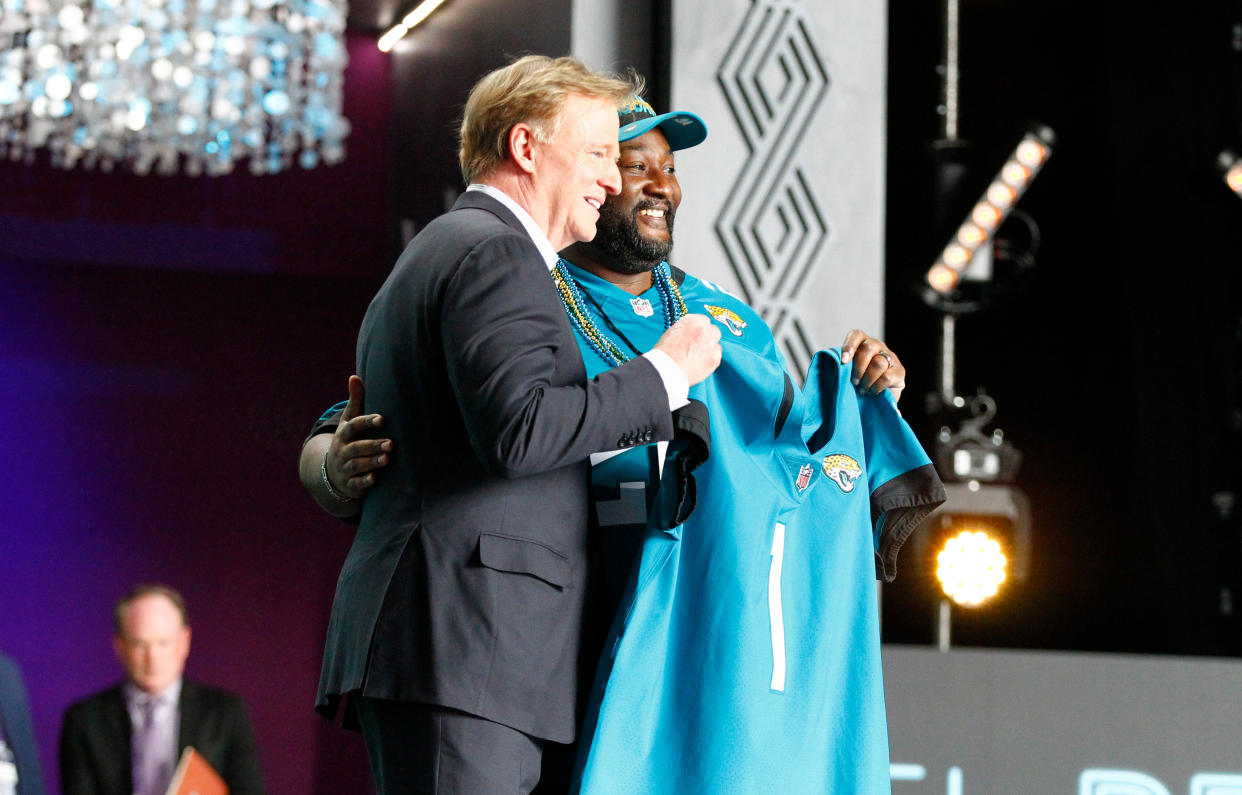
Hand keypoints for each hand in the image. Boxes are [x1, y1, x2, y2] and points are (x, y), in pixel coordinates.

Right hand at [325, 375, 392, 498]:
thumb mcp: (348, 422)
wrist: (332, 472)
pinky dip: (364, 481)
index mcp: (344, 434)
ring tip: (387, 459)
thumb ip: (355, 401)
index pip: (354, 426)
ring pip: (357, 465)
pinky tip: (375, 479)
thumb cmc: (348, 440)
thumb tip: (354, 377)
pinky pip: (356, 484)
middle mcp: (342, 451)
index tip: (382, 419)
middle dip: (373, 445)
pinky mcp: (350, 484)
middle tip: (391, 443)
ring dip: (372, 462)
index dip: (366, 422)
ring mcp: (345, 468)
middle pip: (357, 448)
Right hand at [654, 314, 721, 385]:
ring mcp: (712, 345)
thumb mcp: (672, 332)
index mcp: (693, 321)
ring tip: (697, 357)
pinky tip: (700, 363)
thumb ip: (686, 329)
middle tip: (699, 345)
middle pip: (713, 330)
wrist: (667, 370)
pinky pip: (717, 357)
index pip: (703, 320)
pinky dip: (710, 359)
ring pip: (716, 344)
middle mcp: (705, 330)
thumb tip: (690, 332)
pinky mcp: (715, 359)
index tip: (697, 334)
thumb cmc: (665, 353)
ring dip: (709, 349)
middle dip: (708, 337)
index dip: (699, 329)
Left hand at [841, 330, 905, 401]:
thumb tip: (835, 363)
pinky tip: (872, 391)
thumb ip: (842, 366)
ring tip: (863, 389)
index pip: (857, 335)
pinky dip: (876, 387)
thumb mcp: (847, 373)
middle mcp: (878, 347)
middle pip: (868, 348)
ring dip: (867, 379)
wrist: (875, 401)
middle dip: (858, 367)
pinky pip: (887, 376)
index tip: (843, 362)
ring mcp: (891, 358)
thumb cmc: (858, 384)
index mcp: (863, 343)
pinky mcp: (900, 372)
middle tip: (854, 382)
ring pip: (878, 363)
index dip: (849, 346)